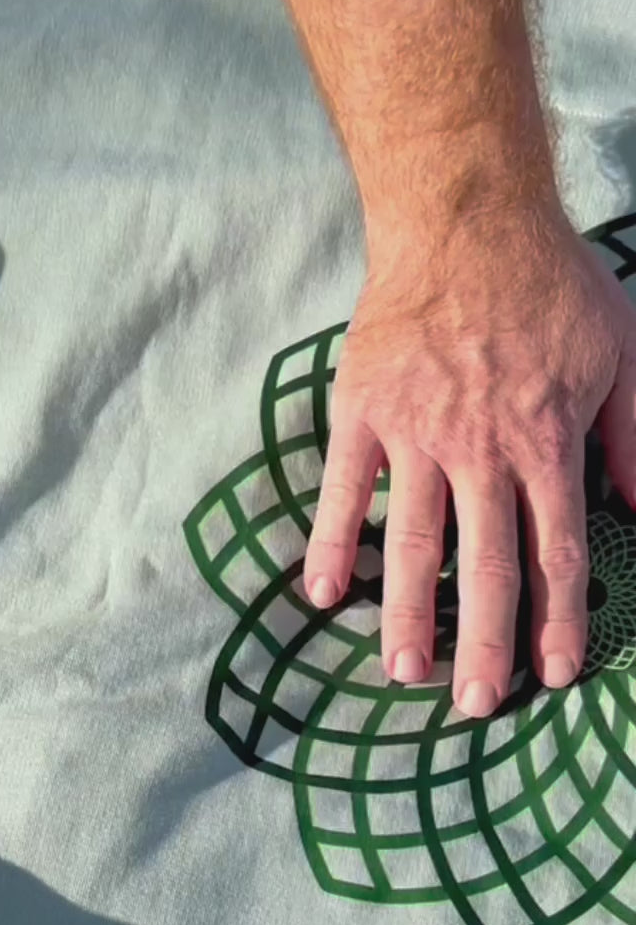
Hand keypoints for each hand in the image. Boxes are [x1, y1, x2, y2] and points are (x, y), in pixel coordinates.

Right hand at [304, 202, 635, 717]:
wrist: (465, 218)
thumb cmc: (549, 284)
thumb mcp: (623, 350)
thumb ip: (635, 435)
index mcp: (546, 440)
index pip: (556, 549)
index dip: (558, 618)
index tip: (554, 674)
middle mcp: (481, 449)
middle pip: (484, 564)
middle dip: (484, 642)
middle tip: (475, 706)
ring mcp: (415, 434)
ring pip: (411, 541)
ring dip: (407, 614)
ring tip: (401, 673)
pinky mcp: (362, 413)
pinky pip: (342, 489)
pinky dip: (330, 542)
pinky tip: (321, 595)